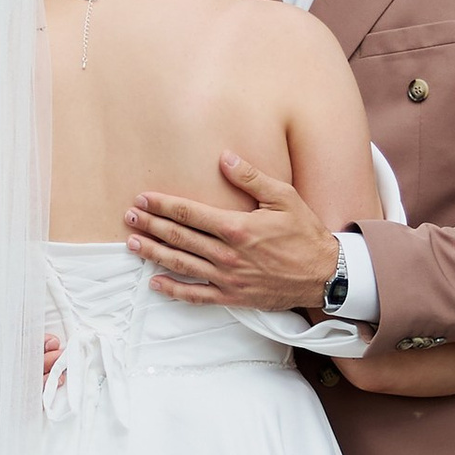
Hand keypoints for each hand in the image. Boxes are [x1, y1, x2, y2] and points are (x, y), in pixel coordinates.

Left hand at [127, 156, 340, 316]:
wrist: (325, 275)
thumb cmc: (305, 234)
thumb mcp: (283, 197)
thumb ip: (251, 177)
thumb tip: (224, 158)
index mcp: (237, 227)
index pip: (189, 214)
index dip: (163, 205)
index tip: (143, 199)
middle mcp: (228, 254)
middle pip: (180, 238)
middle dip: (150, 226)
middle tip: (129, 218)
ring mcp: (228, 278)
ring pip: (182, 265)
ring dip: (154, 253)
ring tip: (131, 244)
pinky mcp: (233, 297)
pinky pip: (196, 295)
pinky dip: (173, 290)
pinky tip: (154, 283)